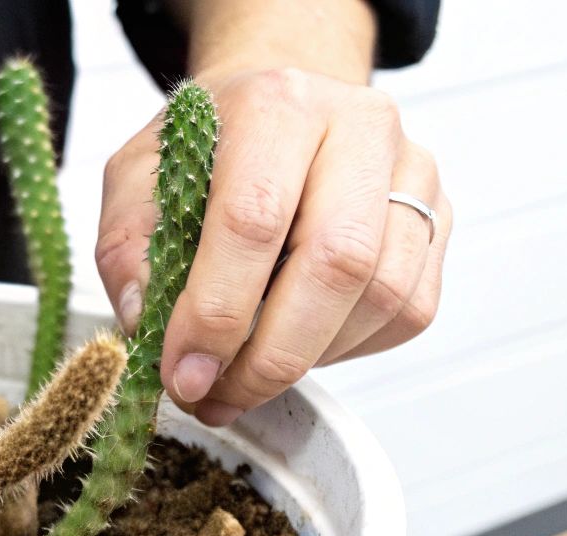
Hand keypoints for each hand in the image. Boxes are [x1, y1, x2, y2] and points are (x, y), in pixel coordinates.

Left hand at [97, 67, 450, 426]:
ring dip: (309, 359)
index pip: (254, 219)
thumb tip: (146, 323)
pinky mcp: (438, 217)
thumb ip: (128, 250)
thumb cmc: (209, 151)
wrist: (278, 116)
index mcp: (276, 106)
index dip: (216, 312)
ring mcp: (412, 172)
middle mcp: (360, 127)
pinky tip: (298, 343)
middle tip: (219, 398)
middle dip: (271, 355)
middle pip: (337, 262)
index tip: (183, 374)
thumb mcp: (138, 181)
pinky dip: (350, 349)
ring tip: (248, 376)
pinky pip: (409, 310)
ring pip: (383, 295)